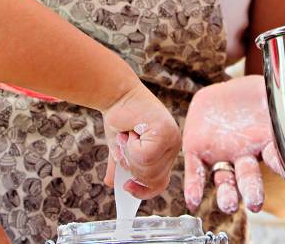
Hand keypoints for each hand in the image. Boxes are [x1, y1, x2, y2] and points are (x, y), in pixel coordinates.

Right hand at [101, 83, 180, 198]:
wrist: (116, 94)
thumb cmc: (120, 118)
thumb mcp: (120, 147)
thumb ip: (120, 165)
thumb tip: (111, 183)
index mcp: (166, 151)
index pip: (160, 183)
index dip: (144, 190)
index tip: (127, 186)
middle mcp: (174, 146)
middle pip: (152, 178)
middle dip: (130, 166)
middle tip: (122, 144)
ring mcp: (172, 138)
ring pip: (148, 169)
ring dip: (128, 154)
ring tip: (126, 136)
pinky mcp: (165, 131)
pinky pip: (144, 156)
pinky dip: (130, 146)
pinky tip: (130, 130)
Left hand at [182, 76, 284, 213]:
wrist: (223, 94)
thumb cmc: (254, 97)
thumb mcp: (272, 96)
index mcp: (266, 141)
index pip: (277, 159)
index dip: (283, 169)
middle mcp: (246, 154)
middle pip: (249, 177)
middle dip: (252, 190)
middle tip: (255, 203)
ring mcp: (222, 154)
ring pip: (225, 179)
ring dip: (227, 194)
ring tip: (228, 205)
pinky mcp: (198, 150)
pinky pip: (196, 171)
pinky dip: (194, 186)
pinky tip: (193, 200)